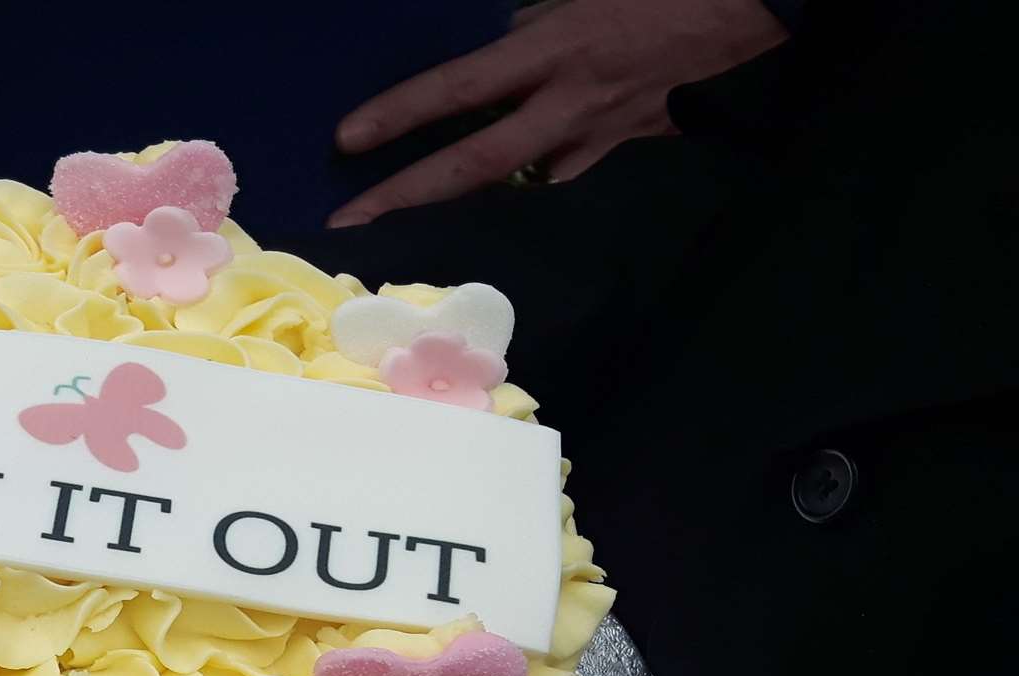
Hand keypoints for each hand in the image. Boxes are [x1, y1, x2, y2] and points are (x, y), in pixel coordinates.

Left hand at [328, 0, 786, 225]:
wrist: (764, 0)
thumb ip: (539, 15)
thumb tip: (506, 32)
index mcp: (556, 47)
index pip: (458, 90)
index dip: (399, 115)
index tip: (347, 140)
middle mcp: (572, 101)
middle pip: (474, 163)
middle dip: (406, 193)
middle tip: (348, 218)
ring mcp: (604, 130)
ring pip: (519, 173)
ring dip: (468, 187)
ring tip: (411, 199)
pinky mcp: (634, 139)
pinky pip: (572, 159)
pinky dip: (544, 160)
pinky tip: (528, 159)